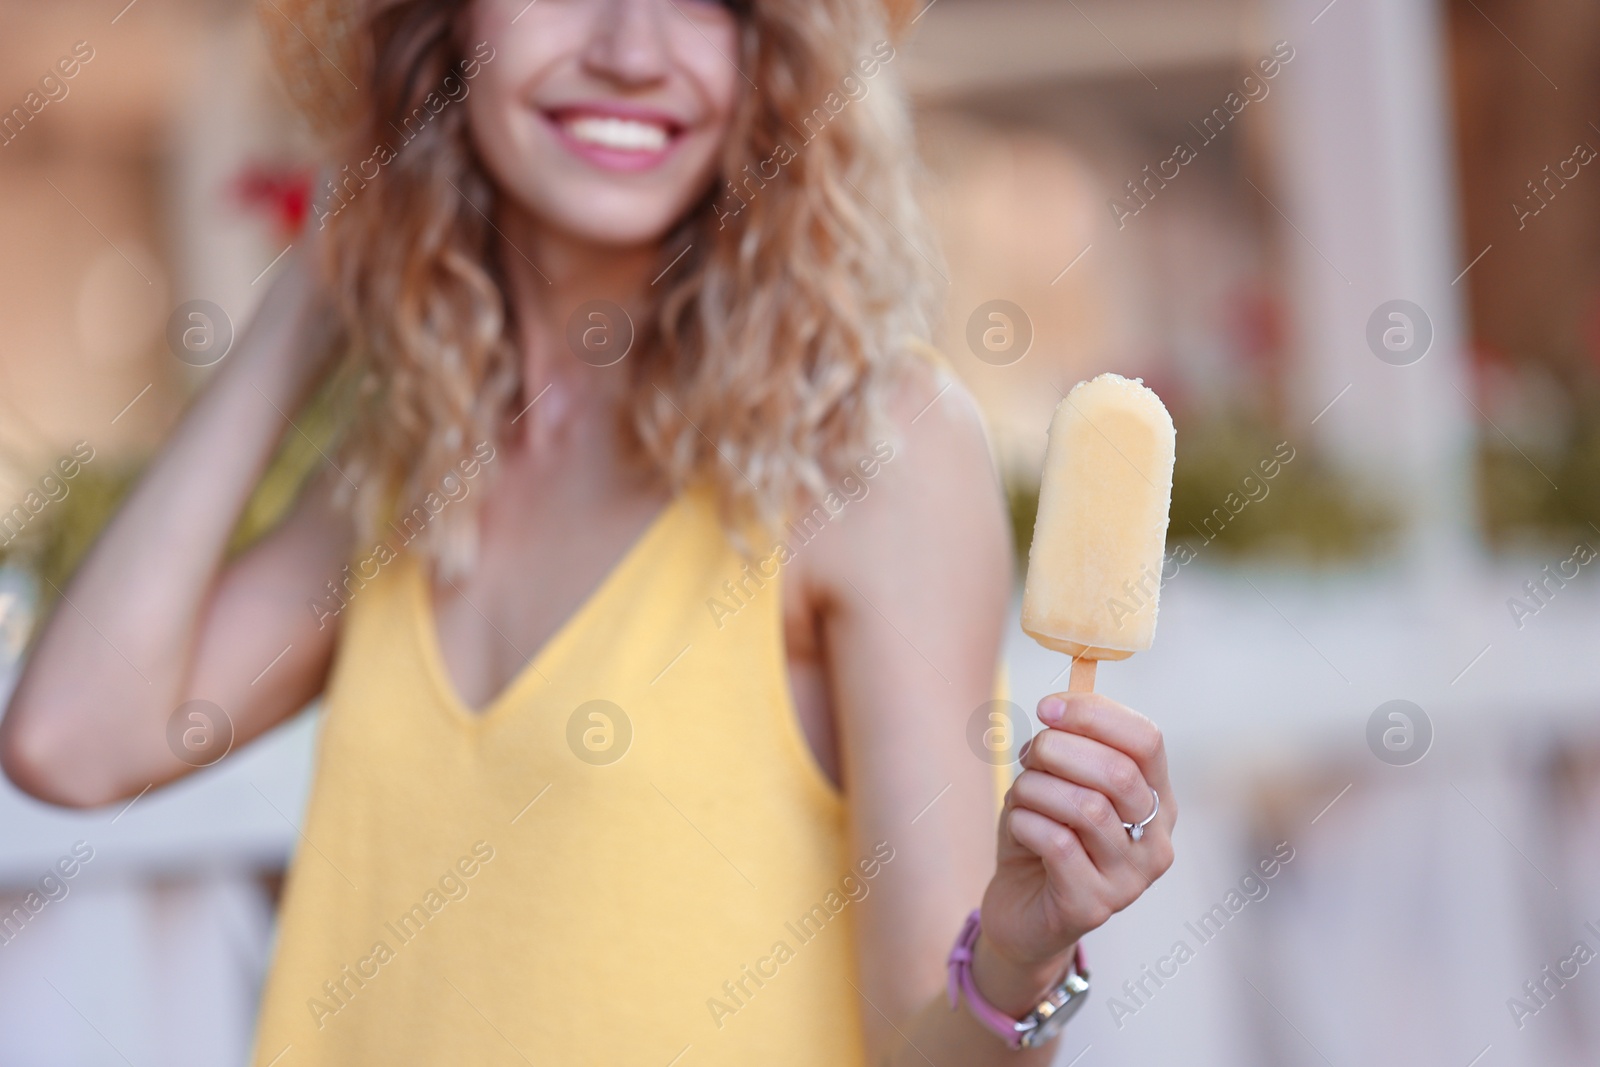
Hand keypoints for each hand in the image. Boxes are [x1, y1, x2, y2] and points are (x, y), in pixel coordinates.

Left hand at [972, 692, 1176, 1013]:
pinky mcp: (1092, 906)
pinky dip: (1025, 821)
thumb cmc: (1042, 837)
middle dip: (1060, 750)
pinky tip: (1018, 825)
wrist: (1021, 913)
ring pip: (1086, 807)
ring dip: (1037, 788)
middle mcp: (1156, 841)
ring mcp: (1130, 880)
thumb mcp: (1057, 783)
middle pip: (1118, 772)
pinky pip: (1056, 842)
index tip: (1048, 707)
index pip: (1148, 740)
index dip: (1096, 714)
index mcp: (1156, 800)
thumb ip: (1068, 746)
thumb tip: (1060, 705)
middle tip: (1029, 754)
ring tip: (1021, 794)